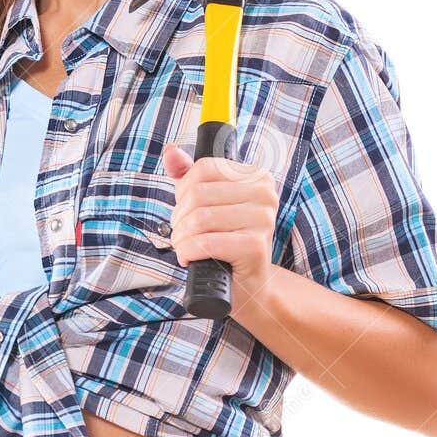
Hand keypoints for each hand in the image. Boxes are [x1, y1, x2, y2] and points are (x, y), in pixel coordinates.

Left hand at [161, 146, 278, 315]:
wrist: (245, 286)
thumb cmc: (224, 241)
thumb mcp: (204, 203)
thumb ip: (187, 174)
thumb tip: (170, 150)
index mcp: (257, 176)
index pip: (204, 168)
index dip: (183, 190)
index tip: (186, 210)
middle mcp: (265, 194)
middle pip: (198, 194)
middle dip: (179, 218)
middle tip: (182, 234)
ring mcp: (264, 220)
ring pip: (199, 219)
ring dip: (181, 238)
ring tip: (184, 247)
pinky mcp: (255, 247)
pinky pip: (206, 243)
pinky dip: (188, 253)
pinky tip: (190, 259)